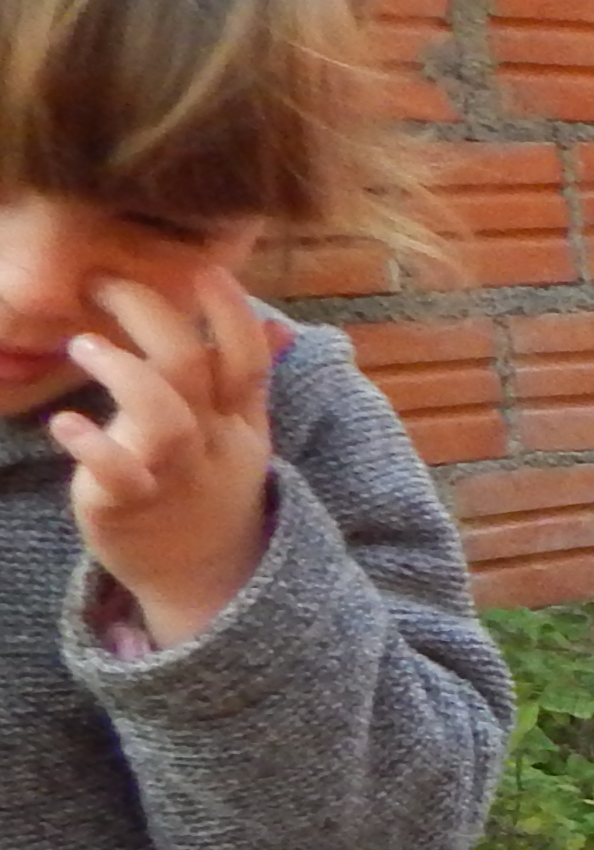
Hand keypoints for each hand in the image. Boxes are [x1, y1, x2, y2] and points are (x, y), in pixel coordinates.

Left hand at [50, 258, 280, 646]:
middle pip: (193, 369)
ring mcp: (174, 477)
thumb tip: (272, 324)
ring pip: (164, 418)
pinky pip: (120, 475)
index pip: (246, 359)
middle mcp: (212, 444)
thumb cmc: (208, 493)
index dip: (228, 311)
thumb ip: (245, 381)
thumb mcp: (242, 437)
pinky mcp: (130, 507)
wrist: (206, 582)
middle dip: (148, 314)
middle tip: (104, 284)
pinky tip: (65, 425)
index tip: (201, 267)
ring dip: (121, 372)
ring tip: (83, 345)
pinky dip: (91, 446)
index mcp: (240, 424)